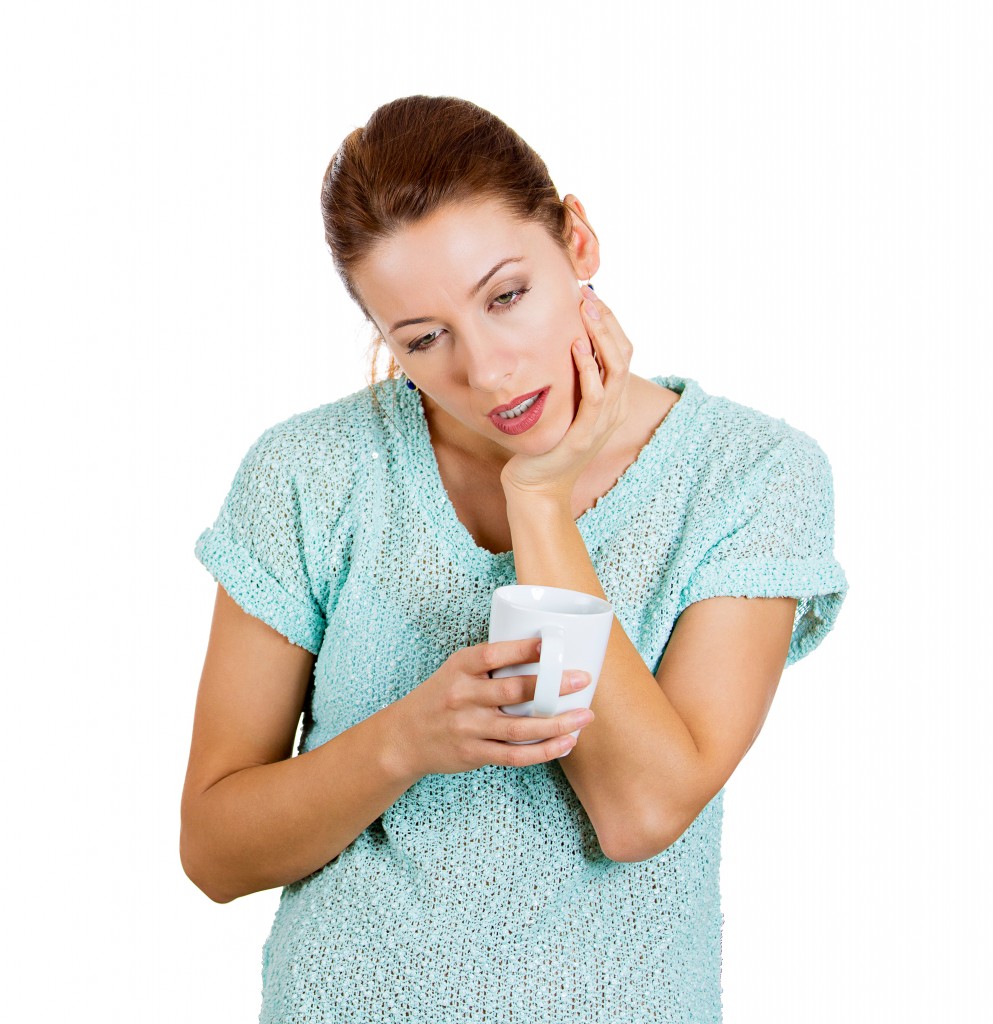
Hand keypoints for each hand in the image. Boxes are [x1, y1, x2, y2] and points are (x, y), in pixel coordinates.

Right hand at [392, 637, 594, 776]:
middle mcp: (463, 696)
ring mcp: (468, 727)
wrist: (405, 737)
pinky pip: (514, 755)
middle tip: (583, 679)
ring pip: (520, 727)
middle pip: (513, 690)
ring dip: (557, 723)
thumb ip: (490, 664)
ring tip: (584, 716)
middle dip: (553, 686)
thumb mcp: (456, 670)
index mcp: (460, 667)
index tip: (553, 644)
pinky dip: (544, 751)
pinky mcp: (473, 753)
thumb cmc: (441, 697)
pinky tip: (565, 743)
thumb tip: (542, 655)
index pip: (494, 655)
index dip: (524, 649)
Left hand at [499, 285, 632, 500]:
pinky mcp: (586, 435)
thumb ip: (568, 379)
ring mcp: (604, 423)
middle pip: (624, 353)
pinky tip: (576, 348)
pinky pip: (596, 396)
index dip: (611, 321)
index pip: (622, 350)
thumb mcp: (561, 405)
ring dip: (601, 336)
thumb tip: (559, 341)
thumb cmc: (544, 442)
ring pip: (616, 369)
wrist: (536, 486)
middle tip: (588, 294)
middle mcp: (614, 408)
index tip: (590, 295)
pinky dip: (589, 369)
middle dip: (608, 320)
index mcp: (612, 399)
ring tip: (586, 311)